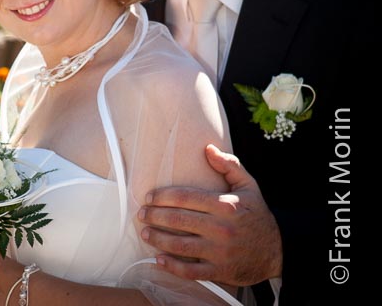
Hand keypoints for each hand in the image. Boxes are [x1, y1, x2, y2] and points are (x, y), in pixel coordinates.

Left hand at [138, 144, 281, 285]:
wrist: (278, 250)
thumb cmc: (258, 214)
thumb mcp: (248, 185)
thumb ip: (228, 165)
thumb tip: (208, 149)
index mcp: (225, 205)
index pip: (186, 197)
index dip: (163, 196)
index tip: (149, 196)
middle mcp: (221, 228)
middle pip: (178, 220)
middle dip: (155, 216)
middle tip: (142, 213)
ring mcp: (220, 252)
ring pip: (181, 246)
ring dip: (158, 239)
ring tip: (145, 232)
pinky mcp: (220, 271)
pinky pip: (191, 271)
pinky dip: (172, 266)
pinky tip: (159, 259)